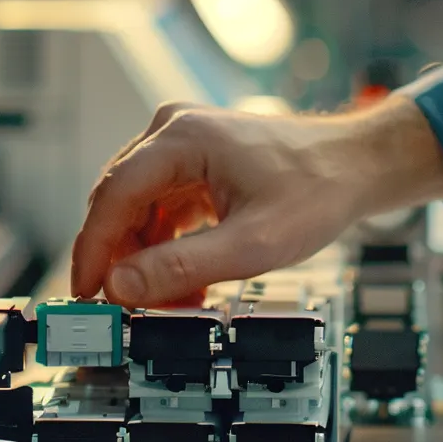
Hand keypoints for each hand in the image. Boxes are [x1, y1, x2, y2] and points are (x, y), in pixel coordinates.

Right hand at [71, 97, 442, 306]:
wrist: (356, 166)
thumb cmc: (317, 191)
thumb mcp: (251, 244)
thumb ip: (181, 267)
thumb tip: (122, 286)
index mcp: (182, 138)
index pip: (113, 197)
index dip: (93, 252)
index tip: (86, 294)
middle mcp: (173, 132)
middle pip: (120, 204)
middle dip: (124, 262)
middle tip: (131, 310)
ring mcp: (183, 145)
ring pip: (140, 212)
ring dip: (149, 260)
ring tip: (173, 302)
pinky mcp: (194, 163)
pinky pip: (163, 210)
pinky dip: (169, 249)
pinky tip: (187, 283)